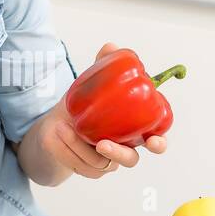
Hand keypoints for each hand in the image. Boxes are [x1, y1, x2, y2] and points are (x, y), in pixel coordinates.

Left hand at [41, 42, 167, 179]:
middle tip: (102, 144)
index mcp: (134, 128)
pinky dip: (67, 149)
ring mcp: (105, 161)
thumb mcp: (91, 84)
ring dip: (79, 145)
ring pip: (98, 162)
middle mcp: (123, 148)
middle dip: (119, 154)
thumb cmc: (83, 106)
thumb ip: (103, 67)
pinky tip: (57, 133)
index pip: (155, 138)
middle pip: (130, 160)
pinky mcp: (87, 168)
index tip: (154, 141)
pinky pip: (78, 164)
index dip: (159, 142)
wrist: (56, 126)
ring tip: (64, 125)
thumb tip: (110, 47)